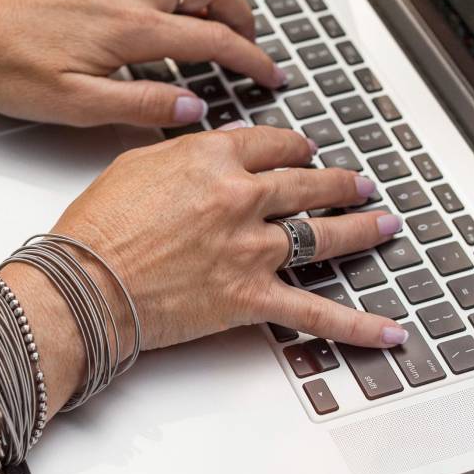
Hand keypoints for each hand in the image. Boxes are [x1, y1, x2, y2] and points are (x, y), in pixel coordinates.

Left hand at [0, 0, 285, 127]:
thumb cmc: (9, 68)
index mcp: (130, 27)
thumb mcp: (76, 105)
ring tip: (224, 24)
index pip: (213, 39)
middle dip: (244, 15)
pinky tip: (174, 9)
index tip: (272, 75)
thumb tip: (193, 109)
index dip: (251, 59)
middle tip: (253, 48)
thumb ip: (141, 106)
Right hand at [50, 124, 406, 349]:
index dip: (295, 147)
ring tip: (383, 225)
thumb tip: (213, 151)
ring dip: (361, 230)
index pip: (272, 144)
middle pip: (308, 184)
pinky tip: (389, 329)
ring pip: (324, 235)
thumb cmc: (99, 226)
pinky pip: (316, 314)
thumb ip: (185, 153)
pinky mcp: (251, 297)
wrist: (84, 282)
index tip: (303, 150)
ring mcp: (252, 248)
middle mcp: (241, 198)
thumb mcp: (136, 163)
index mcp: (213, 158)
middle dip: (340, 183)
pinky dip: (358, 325)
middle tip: (357, 184)